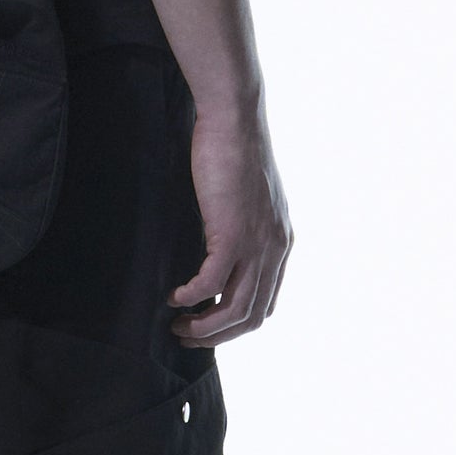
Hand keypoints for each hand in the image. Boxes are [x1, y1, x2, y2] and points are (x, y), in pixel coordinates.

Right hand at [168, 104, 292, 346]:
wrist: (235, 119)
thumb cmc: (234, 149)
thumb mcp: (247, 197)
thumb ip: (243, 226)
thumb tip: (219, 247)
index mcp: (281, 242)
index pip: (266, 303)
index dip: (236, 324)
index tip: (208, 324)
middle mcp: (276, 249)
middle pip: (252, 316)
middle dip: (218, 335)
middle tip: (187, 335)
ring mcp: (257, 244)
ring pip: (235, 309)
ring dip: (204, 326)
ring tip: (177, 325)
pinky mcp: (233, 233)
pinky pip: (212, 283)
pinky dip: (191, 297)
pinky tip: (174, 296)